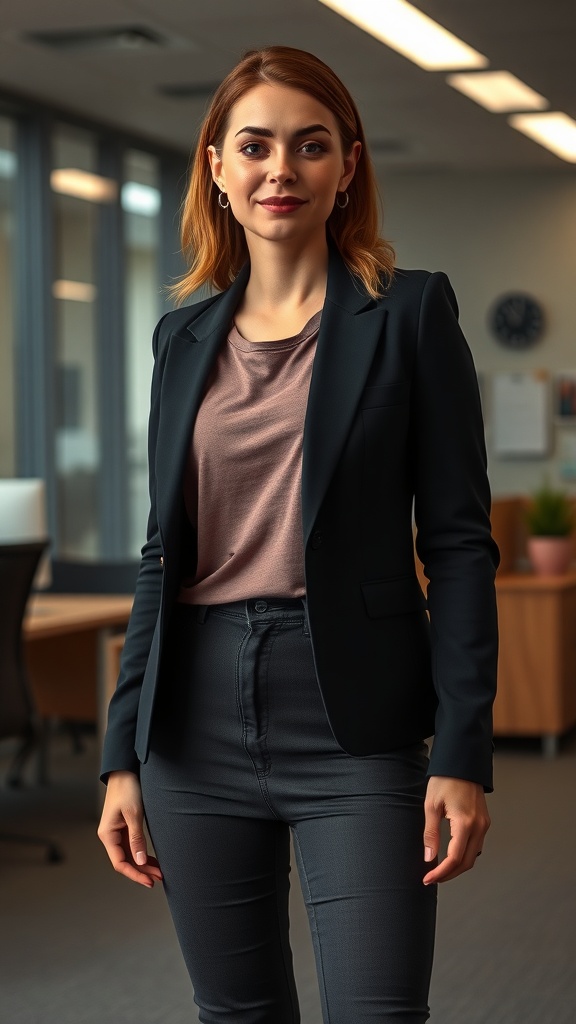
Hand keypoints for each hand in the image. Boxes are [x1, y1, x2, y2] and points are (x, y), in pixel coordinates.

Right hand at [97, 770, 162, 887]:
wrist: (125, 770)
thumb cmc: (127, 788)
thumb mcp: (134, 814)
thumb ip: (136, 838)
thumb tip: (140, 862)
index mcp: (108, 835)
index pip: (120, 863)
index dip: (135, 874)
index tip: (149, 881)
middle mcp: (110, 836)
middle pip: (126, 861)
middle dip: (142, 871)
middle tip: (159, 878)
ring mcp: (117, 832)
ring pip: (130, 854)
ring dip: (143, 864)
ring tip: (159, 872)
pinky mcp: (125, 827)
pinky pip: (132, 845)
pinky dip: (142, 853)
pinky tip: (152, 860)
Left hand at [422, 775, 489, 884]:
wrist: (462, 762)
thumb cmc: (445, 779)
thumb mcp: (431, 805)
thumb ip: (431, 834)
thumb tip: (429, 858)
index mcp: (465, 823)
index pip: (454, 859)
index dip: (441, 873)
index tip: (427, 878)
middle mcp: (479, 826)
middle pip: (467, 863)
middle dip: (449, 874)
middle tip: (432, 878)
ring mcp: (484, 824)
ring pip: (473, 856)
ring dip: (457, 866)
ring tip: (439, 869)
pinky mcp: (484, 821)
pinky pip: (476, 845)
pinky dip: (464, 855)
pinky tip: (451, 855)